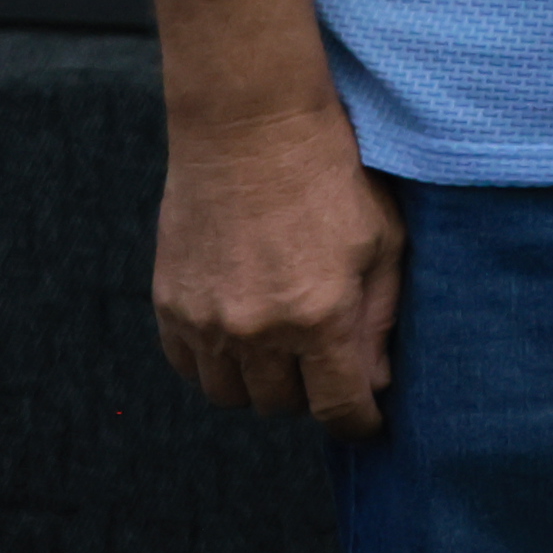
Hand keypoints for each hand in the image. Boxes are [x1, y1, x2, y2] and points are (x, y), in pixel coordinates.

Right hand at [149, 98, 407, 435]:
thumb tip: (378, 380)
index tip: (366, 423)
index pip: (335, 407)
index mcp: (319, 316)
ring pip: (231, 396)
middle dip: (311, 393)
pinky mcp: (169, 304)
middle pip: (281, 405)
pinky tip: (241, 337)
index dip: (356, 423)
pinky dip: (216, 365)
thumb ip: (381, 318)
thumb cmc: (330, 177)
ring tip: (283, 349)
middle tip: (326, 364)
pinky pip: (189, 368)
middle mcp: (256, 330)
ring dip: (261, 384)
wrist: (249, 129)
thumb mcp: (382, 241)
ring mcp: (205, 321)